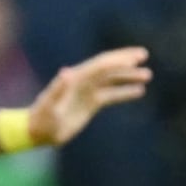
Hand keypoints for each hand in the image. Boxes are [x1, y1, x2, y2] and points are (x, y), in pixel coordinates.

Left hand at [28, 46, 151, 145]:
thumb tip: (67, 72)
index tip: (135, 58)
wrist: (37, 131)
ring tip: (148, 74)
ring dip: (129, 76)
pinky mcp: (90, 103)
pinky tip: (139, 91)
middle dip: (126, 60)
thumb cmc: (41, 119)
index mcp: (76, 79)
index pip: (100, 65)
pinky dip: (125, 92)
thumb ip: (57, 89)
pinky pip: (111, 95)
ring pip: (112, 80)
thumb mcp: (48, 105)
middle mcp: (83, 81)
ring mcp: (87, 92)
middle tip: (144, 54)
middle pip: (108, 67)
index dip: (118, 60)